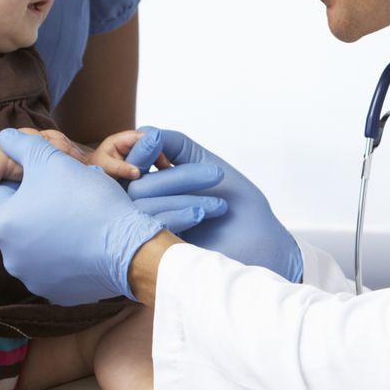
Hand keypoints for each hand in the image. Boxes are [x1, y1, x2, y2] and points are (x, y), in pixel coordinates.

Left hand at [0, 128, 169, 301]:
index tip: (54, 178)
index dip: (29, 179)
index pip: (4, 191)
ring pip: (39, 244)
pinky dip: (68, 254)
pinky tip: (87, 241)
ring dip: (54, 230)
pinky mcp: (57, 293)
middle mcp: (10, 257)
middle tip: (70, 195)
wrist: (128, 245)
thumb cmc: (87, 200)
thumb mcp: (52, 160)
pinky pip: (58, 266)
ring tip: (81, 217)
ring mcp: (33, 278)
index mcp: (2, 225)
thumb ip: (22, 146)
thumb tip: (5, 137)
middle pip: (22, 219)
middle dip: (41, 205)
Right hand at [125, 128, 302, 281]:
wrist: (260, 244)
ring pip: (143, 205)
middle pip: (138, 184)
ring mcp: (148, 234)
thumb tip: (144, 132)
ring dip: (184, 197)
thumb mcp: (204, 163)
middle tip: (217, 175)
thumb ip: (174, 144)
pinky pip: (151, 229)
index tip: (157, 140)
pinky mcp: (156, 257)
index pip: (130, 163)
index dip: (139, 149)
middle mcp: (146, 210)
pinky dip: (176, 216)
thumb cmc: (238, 204)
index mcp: (155, 188)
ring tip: (221, 204)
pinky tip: (201, 215)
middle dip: (179, 177)